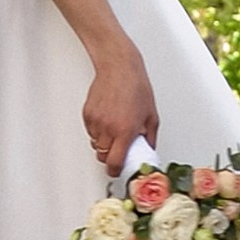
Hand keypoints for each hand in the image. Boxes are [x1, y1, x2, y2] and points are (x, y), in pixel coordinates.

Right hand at [86, 42, 159, 169]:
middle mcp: (108, 128)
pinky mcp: (87, 114)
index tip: (117, 170)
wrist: (119, 68)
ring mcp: (96, 121)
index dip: (115, 171)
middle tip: (119, 148)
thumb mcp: (151, 116)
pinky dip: (98, 130)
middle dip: (111, 156)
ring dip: (105, 142)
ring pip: (96, 144)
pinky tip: (108, 118)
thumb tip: (148, 152)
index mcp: (125, 131)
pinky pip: (91, 131)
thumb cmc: (136, 88)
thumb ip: (149, 138)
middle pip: (103, 156)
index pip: (114, 163)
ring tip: (115, 127)